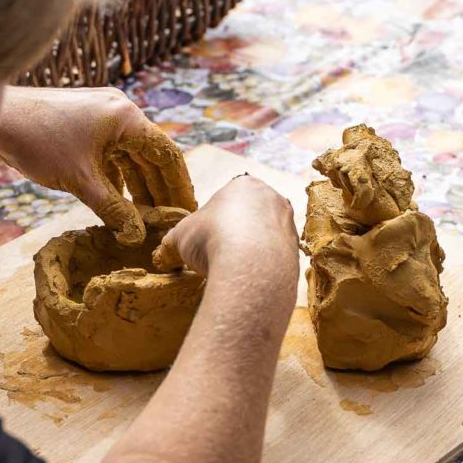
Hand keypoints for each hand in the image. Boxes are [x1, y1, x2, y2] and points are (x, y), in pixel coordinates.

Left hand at [0, 86, 195, 244]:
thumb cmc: (39, 142)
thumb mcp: (81, 181)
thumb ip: (113, 209)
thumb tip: (136, 236)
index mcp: (127, 118)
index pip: (167, 154)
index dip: (179, 185)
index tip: (187, 211)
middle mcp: (121, 112)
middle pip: (151, 156)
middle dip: (160, 189)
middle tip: (172, 220)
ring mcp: (103, 116)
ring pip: (130, 156)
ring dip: (139, 186)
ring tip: (149, 218)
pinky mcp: (86, 124)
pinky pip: (112, 154)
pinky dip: (118, 178)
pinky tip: (121, 203)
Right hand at [153, 175, 298, 281]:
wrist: (250, 264)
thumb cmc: (211, 238)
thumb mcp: (181, 235)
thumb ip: (176, 239)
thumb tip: (165, 249)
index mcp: (244, 185)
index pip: (227, 200)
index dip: (213, 221)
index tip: (206, 238)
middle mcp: (272, 199)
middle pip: (250, 217)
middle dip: (236, 235)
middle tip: (219, 254)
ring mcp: (288, 224)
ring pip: (265, 238)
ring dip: (251, 251)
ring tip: (232, 269)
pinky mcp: (297, 250)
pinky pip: (276, 258)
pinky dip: (263, 267)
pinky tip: (249, 278)